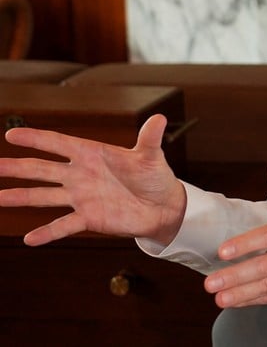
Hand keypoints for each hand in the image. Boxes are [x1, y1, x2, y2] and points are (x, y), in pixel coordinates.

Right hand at [0, 114, 186, 245]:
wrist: (162, 206)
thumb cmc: (155, 176)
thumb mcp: (151, 156)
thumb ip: (150, 138)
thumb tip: (160, 118)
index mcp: (92, 154)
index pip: (59, 143)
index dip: (36, 139)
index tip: (11, 134)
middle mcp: (81, 175)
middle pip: (42, 169)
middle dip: (17, 167)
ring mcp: (81, 197)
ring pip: (43, 196)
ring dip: (20, 197)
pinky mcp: (88, 218)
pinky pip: (63, 225)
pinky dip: (47, 232)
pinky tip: (29, 239)